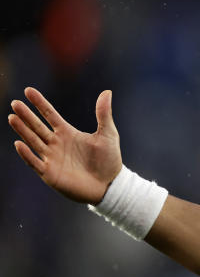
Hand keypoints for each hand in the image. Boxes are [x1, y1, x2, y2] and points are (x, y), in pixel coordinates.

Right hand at [8, 87, 121, 203]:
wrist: (110, 185)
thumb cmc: (109, 160)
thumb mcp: (108, 134)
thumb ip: (103, 114)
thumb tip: (107, 91)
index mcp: (68, 133)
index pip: (50, 114)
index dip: (39, 103)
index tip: (28, 90)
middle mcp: (56, 144)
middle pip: (37, 127)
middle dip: (26, 115)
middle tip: (15, 103)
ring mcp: (52, 158)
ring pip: (33, 141)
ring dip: (22, 130)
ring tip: (12, 118)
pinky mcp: (50, 173)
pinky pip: (35, 162)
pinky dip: (27, 154)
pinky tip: (19, 144)